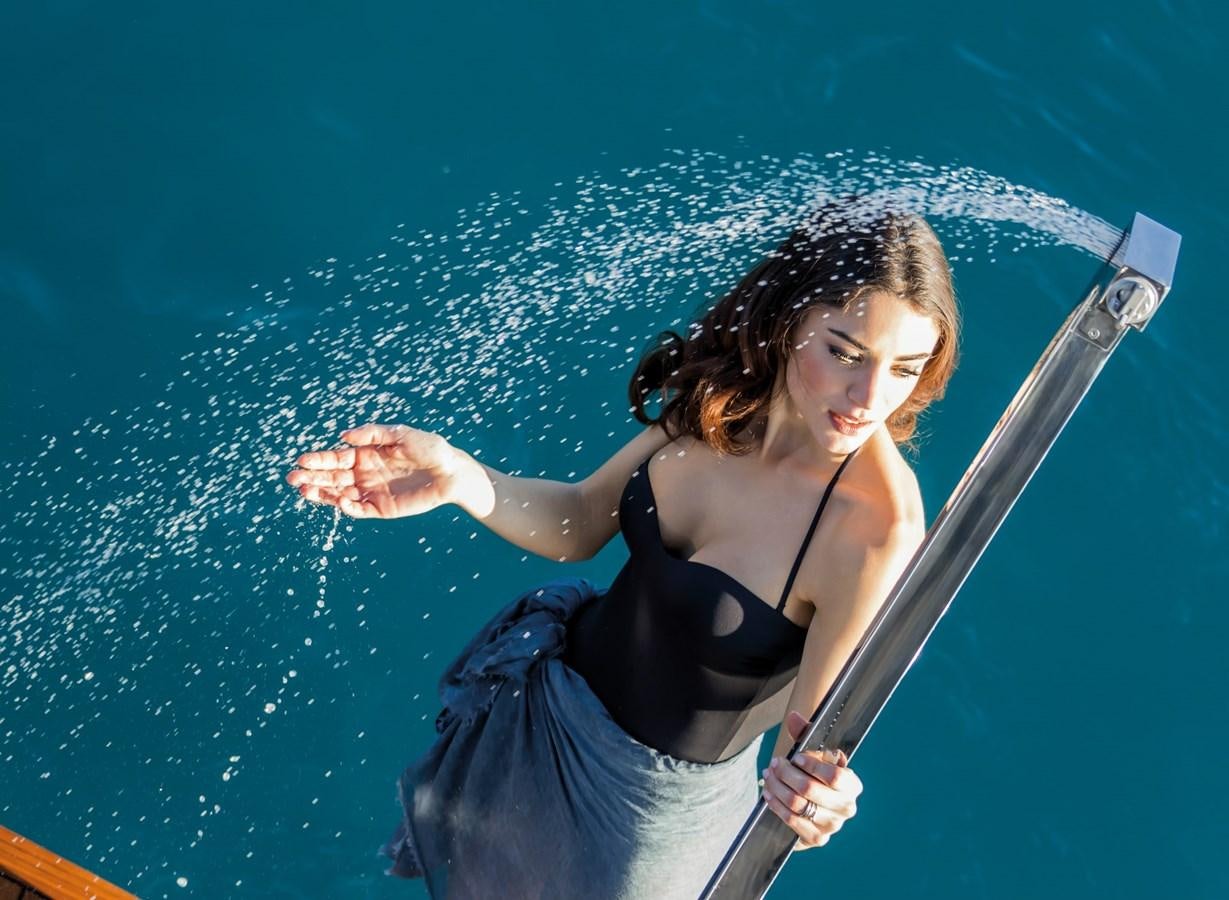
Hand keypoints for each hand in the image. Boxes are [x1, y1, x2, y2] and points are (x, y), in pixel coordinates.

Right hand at [286, 423, 467, 518]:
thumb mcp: (401, 434)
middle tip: (293, 478)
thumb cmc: (429, 448)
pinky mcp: (382, 508)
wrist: (452, 472)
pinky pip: (359, 510)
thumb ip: (372, 434)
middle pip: (332, 477)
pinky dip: (347, 507)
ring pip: (340, 494)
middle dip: (312, 477)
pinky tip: (339, 501)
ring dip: (322, 494)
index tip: (301, 460)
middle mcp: (365, 473)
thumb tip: (343, 437)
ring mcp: (372, 491)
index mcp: (366, 454)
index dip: (318, 460)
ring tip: (304, 491)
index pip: (336, 459)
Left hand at [760, 710, 861, 849]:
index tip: (795, 757)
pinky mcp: (817, 838)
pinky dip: (776, 806)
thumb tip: (793, 717)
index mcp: (852, 785)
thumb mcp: (814, 752)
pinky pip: (792, 822)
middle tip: (774, 763)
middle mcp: (847, 807)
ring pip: (798, 805)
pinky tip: (769, 795)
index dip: (812, 765)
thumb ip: (805, 733)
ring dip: (777, 788)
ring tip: (767, 776)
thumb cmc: (815, 772)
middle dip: (785, 773)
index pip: (835, 776)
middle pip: (810, 790)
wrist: (813, 801)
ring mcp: (833, 826)